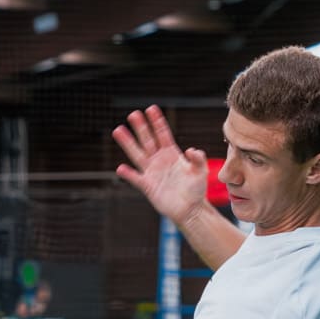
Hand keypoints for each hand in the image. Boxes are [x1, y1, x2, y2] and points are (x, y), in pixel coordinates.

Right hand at [113, 105, 209, 223]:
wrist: (190, 210)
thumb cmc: (197, 190)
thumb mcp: (201, 172)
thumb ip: (198, 159)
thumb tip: (192, 149)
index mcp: (172, 154)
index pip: (163, 134)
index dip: (157, 122)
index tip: (151, 109)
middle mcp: (159, 160)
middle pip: (148, 140)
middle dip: (141, 127)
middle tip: (133, 114)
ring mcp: (152, 172)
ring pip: (137, 154)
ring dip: (128, 143)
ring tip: (118, 130)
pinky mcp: (148, 186)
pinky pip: (136, 178)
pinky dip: (128, 174)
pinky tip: (120, 168)